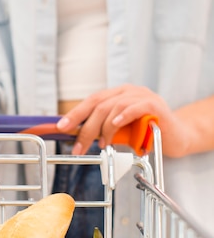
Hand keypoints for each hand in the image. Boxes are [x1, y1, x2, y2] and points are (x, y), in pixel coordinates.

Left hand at [55, 84, 185, 155]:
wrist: (177, 136)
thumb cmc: (146, 133)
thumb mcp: (119, 131)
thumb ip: (102, 130)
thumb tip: (78, 136)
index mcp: (116, 95)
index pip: (90, 102)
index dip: (74, 114)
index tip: (61, 128)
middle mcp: (127, 92)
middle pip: (98, 105)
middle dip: (84, 127)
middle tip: (78, 145)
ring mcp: (141, 95)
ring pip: (113, 107)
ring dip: (104, 128)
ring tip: (103, 144)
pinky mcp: (154, 104)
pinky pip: (134, 107)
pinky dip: (122, 116)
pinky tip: (115, 125)